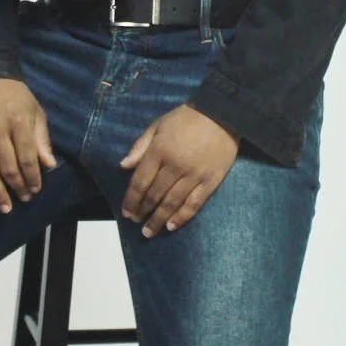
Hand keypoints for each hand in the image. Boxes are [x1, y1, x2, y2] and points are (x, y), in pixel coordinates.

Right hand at [0, 79, 55, 212]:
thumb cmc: (15, 96)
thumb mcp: (35, 111)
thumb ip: (42, 139)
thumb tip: (49, 165)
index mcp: (18, 122)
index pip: (27, 158)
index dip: (32, 178)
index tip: (36, 189)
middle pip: (7, 167)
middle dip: (17, 187)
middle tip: (24, 199)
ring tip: (5, 207)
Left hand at [119, 105, 238, 236]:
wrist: (223, 113)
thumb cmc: (186, 118)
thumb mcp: (158, 125)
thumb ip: (140, 146)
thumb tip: (123, 166)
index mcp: (160, 150)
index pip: (140, 181)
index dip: (131, 199)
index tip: (126, 212)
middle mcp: (175, 166)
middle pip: (154, 195)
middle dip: (142, 211)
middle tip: (136, 222)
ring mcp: (194, 175)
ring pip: (172, 203)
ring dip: (158, 219)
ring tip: (149, 231)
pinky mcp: (211, 181)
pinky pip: (194, 203)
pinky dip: (182, 217)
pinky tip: (171, 226)